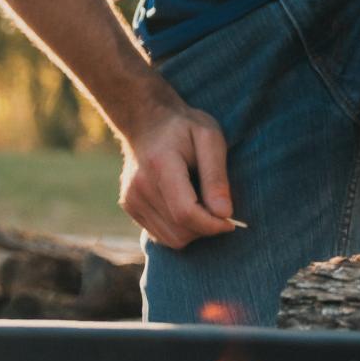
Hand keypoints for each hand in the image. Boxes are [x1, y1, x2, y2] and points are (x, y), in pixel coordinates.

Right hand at [119, 96, 235, 249]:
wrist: (146, 121)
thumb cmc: (184, 128)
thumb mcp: (210, 139)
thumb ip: (217, 176)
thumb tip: (224, 214)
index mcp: (160, 165)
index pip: (186, 213)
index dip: (213, 225)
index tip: (230, 219)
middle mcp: (139, 185)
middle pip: (180, 231)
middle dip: (206, 228)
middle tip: (217, 208)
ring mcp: (131, 198)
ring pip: (172, 239)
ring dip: (194, 231)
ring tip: (200, 204)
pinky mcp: (129, 206)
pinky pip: (161, 235)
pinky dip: (179, 229)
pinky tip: (184, 206)